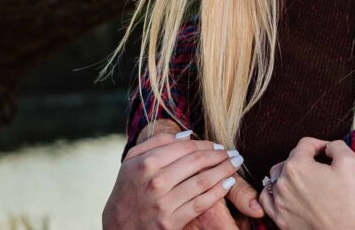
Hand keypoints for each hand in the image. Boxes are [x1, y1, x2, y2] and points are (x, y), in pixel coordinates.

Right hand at [102, 131, 244, 229]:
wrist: (118, 228)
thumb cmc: (128, 191)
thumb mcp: (131, 162)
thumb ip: (157, 143)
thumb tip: (188, 135)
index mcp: (145, 164)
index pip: (186, 148)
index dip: (206, 145)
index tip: (218, 145)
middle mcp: (155, 182)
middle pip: (197, 162)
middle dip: (220, 155)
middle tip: (233, 153)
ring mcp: (163, 204)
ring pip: (203, 181)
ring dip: (225, 170)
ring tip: (236, 164)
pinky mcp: (170, 223)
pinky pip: (202, 203)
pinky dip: (219, 191)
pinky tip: (228, 182)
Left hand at [259, 138, 354, 229]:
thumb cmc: (350, 201)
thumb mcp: (350, 162)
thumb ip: (336, 146)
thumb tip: (328, 147)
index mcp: (297, 166)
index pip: (305, 144)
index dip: (320, 144)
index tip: (329, 152)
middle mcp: (283, 184)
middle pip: (289, 160)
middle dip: (304, 159)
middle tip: (321, 165)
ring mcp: (279, 204)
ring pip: (275, 179)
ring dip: (288, 174)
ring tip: (304, 178)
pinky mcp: (281, 220)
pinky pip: (268, 201)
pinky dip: (275, 194)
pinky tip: (286, 194)